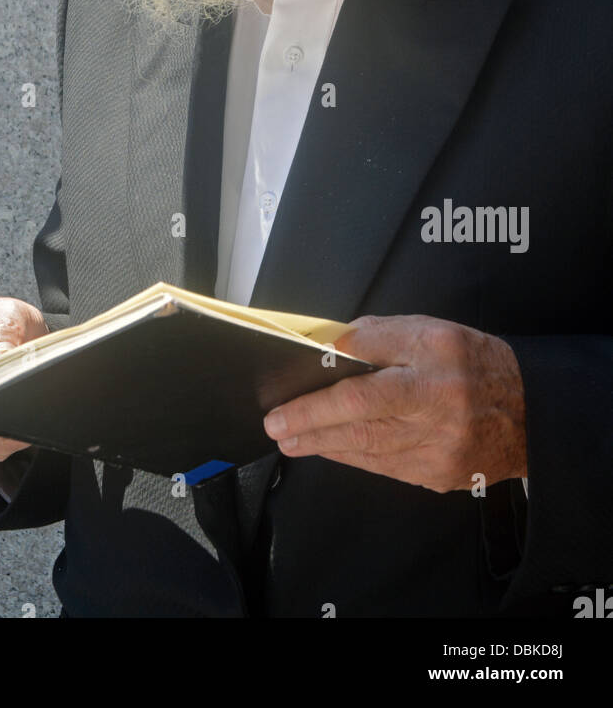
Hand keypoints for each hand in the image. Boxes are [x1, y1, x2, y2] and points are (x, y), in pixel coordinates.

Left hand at [263, 314, 526, 492]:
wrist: (531, 409)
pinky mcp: (440, 477)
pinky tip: (334, 450)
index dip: (316, 407)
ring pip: (369, 454)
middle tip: (276, 431)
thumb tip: (332, 346)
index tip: (281, 412)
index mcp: (430, 375)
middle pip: (360, 430)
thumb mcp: (431, 330)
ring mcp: (437, 455)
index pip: (361, 395)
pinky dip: (356, 459)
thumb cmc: (474, 361)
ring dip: (326, 447)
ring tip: (294, 441)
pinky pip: (387, 469)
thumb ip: (379, 335)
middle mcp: (434, 419)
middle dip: (311, 431)